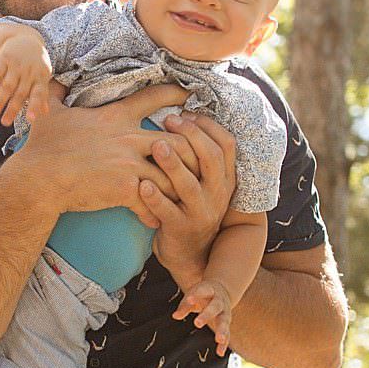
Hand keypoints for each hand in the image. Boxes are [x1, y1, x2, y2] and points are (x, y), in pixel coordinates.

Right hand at [0, 32, 53, 124]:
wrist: (25, 38)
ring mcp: (16, 64)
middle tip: (5, 123)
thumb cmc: (35, 63)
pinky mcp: (4, 57)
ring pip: (7, 85)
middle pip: (20, 93)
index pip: (39, 93)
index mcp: (41, 77)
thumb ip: (42, 94)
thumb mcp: (42, 76)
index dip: (35, 106)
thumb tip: (45, 113)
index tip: (31, 119)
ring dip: (0, 100)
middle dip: (12, 109)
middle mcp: (29, 71)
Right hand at [16, 83, 192, 227]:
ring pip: (173, 173)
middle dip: (192, 152)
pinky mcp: (125, 188)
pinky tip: (155, 221)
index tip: (191, 95)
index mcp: (115, 117)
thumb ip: (55, 92)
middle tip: (197, 163)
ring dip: (178, 187)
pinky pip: (153, 202)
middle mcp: (128, 137)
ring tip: (180, 198)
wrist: (37, 178)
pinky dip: (156, 213)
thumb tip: (52, 77)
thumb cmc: (42, 146)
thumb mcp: (48, 112)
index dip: (176, 93)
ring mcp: (129, 163)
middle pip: (179, 140)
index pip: (153, 98)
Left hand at [141, 114, 236, 281]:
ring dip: (173, 163)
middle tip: (168, 119)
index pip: (227, 144)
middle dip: (191, 136)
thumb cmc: (188, 205)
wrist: (190, 254)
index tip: (185, 113)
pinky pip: (168, 211)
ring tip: (155, 145)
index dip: (207, 126)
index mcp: (225, 178)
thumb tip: (181, 113)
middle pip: (212, 159)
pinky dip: (154, 197)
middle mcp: (218, 194)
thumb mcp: (202, 181)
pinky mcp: (181, 229)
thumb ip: (197, 155)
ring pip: (190, 185)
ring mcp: (201, 212)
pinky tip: (141, 184)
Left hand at [173, 278, 236, 354]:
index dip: (196, 295)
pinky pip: (227, 334)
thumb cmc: (203, 294)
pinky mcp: (227, 323)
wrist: (223, 290)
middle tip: (197, 323)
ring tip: (219, 339)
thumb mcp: (193, 295)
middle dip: (207, 314)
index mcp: (210, 290)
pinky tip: (220, 353)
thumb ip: (185, 306)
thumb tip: (175, 316)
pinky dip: (224, 344)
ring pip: (225, 321)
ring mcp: (225, 313)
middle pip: (215, 307)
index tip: (189, 299)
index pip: (204, 291)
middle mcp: (220, 302)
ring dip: (222, 330)